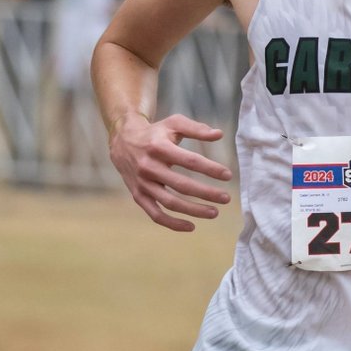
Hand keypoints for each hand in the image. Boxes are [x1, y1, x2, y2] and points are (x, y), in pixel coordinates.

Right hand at [109, 113, 232, 231]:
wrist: (123, 142)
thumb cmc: (155, 133)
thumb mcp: (173, 123)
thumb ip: (196, 129)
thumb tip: (219, 134)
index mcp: (159, 147)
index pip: (189, 161)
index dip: (210, 169)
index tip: (228, 175)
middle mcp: (149, 167)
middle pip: (182, 185)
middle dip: (206, 193)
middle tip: (226, 198)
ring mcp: (143, 184)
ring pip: (170, 203)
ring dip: (194, 210)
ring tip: (214, 212)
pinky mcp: (138, 196)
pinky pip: (155, 214)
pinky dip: (172, 224)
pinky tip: (191, 226)